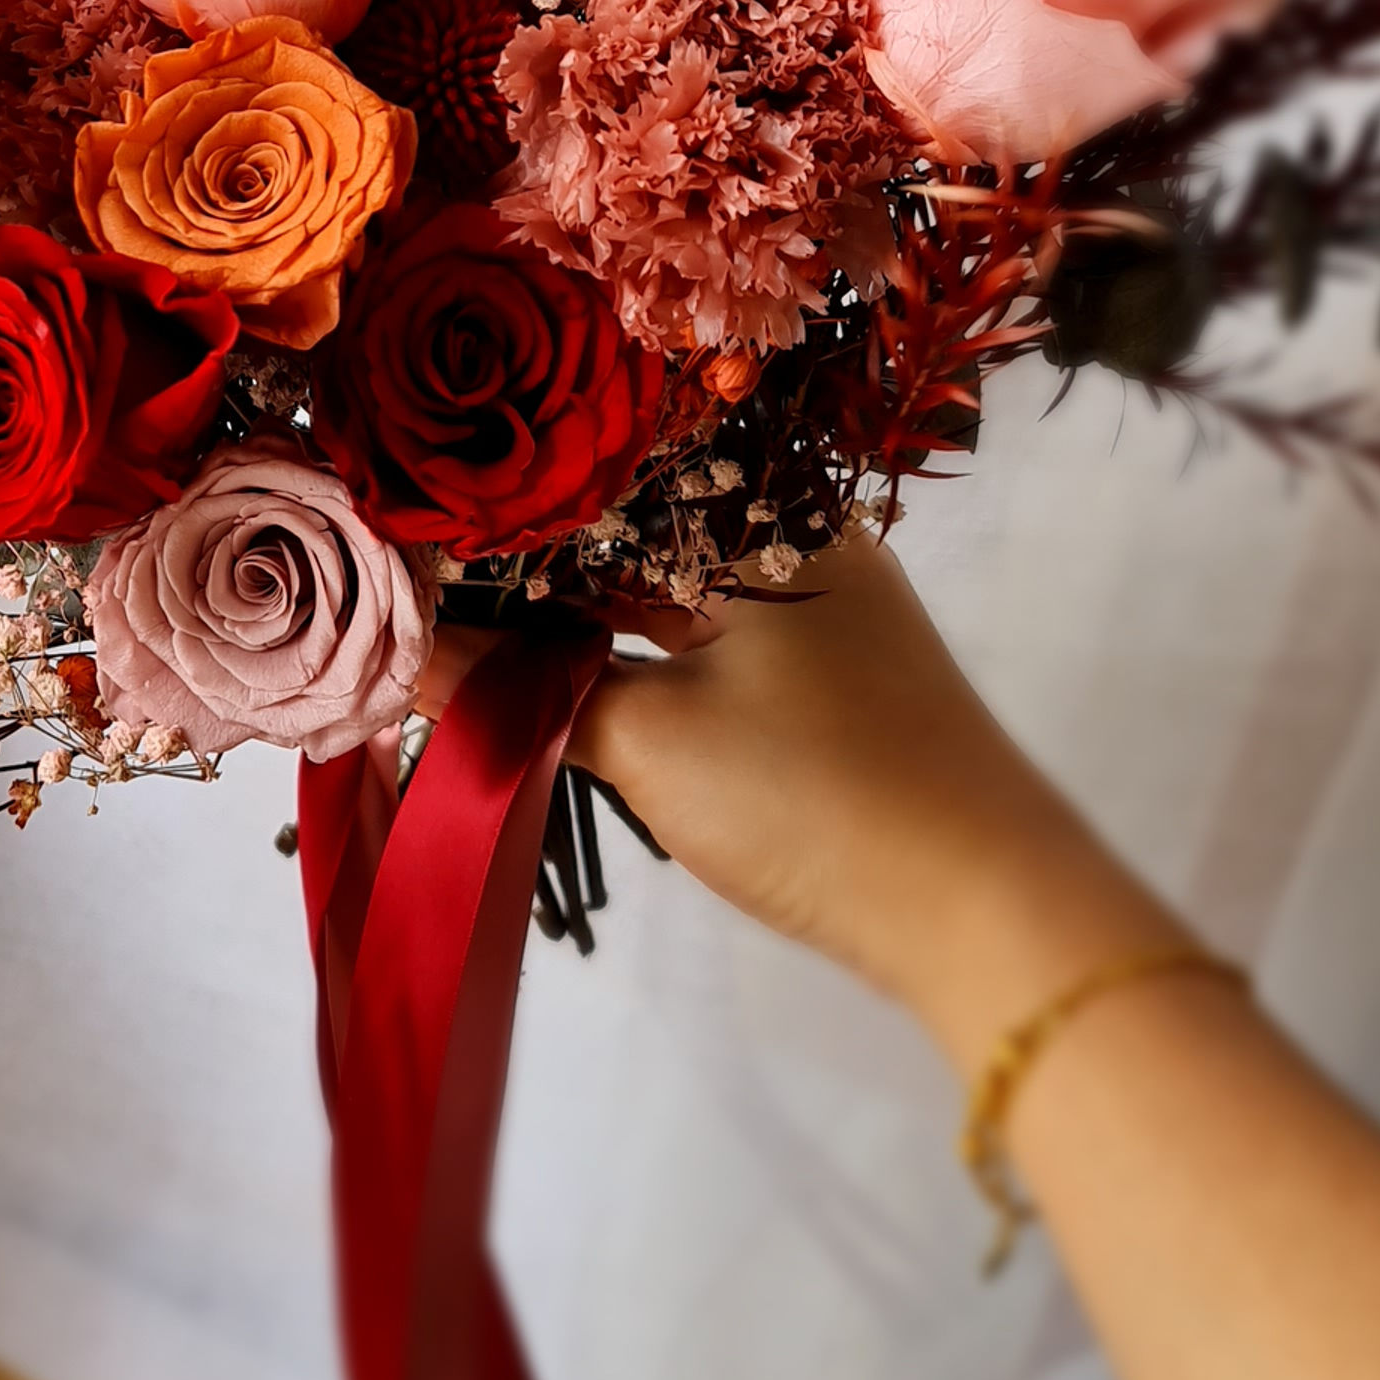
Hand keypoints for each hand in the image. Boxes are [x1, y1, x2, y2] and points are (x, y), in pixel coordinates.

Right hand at [420, 534, 1179, 1072]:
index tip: (391, 522)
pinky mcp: (823, 670)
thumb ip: (524, 689)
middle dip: (519, 554)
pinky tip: (548, 669)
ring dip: (567, 605)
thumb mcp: (651, 742)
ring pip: (660, 574)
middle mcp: (795, 529)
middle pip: (629, 516)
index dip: (492, 499)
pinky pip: (697, 627)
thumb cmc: (821, 799)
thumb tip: (403, 650)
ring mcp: (815, 601)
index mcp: (764, 510)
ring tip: (448, 621)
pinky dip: (623, 645)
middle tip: (400, 579)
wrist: (989, 911)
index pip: (599, 468)